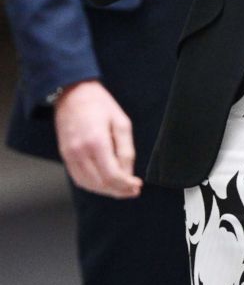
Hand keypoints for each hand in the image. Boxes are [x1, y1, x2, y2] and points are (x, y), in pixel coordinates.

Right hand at [54, 80, 142, 198]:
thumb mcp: (121, 123)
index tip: (137, 186)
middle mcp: (80, 152)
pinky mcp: (65, 156)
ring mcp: (70, 155)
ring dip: (106, 191)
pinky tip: (105, 183)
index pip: (111, 176)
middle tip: (133, 190)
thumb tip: (128, 174)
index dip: (126, 185)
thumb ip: (126, 150)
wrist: (73, 94)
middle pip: (100, 184)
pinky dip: (93, 185)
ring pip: (89, 185)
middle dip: (119, 191)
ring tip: (121, 189)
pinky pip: (79, 179)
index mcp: (97, 142)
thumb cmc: (100, 105)